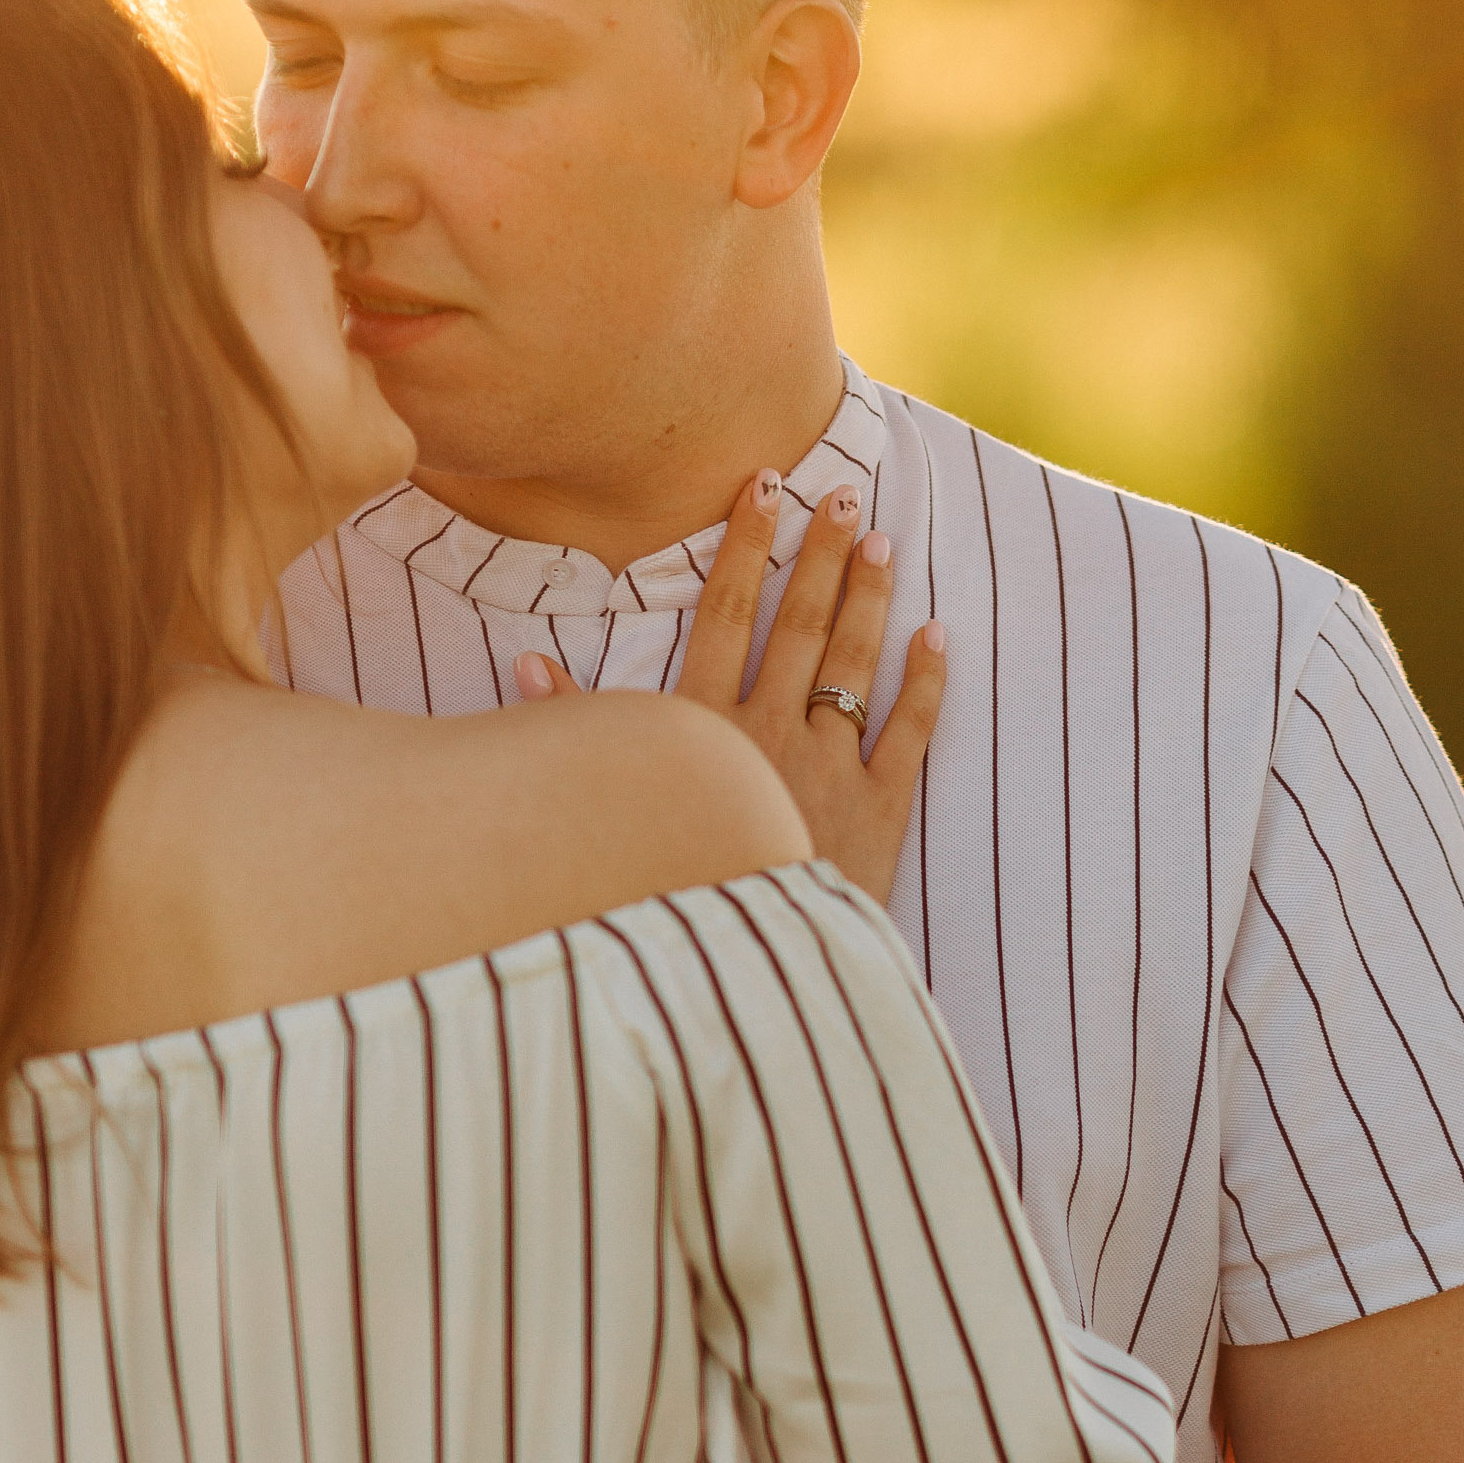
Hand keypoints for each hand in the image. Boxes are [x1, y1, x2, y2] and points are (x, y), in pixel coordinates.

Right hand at [519, 472, 944, 904]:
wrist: (742, 974)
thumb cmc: (666, 888)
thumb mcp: (610, 809)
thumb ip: (576, 731)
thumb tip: (528, 665)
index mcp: (703, 730)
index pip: (724, 615)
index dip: (745, 547)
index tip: (764, 488)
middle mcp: (768, 735)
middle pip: (797, 625)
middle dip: (820, 555)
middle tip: (844, 495)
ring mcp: (828, 769)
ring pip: (853, 665)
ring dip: (868, 599)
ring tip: (882, 542)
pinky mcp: (879, 810)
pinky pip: (910, 733)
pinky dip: (926, 683)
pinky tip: (935, 636)